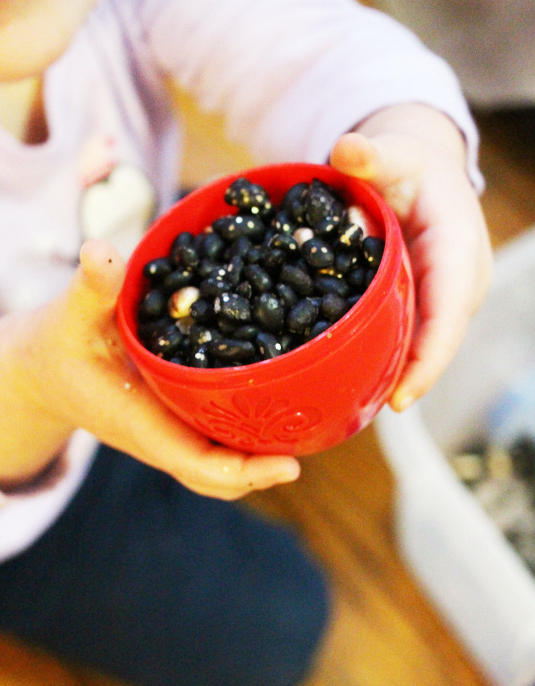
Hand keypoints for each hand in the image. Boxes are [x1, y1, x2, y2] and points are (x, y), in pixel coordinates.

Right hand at [0, 240, 299, 499]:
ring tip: (311, 423)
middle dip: (266, 469)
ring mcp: (174, 432)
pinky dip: (250, 433)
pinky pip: (220, 438)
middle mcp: (165, 437)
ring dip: (263, 453)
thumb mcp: (72, 314)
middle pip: (223, 475)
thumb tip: (103, 253)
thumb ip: (90, 288)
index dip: (247, 472)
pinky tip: (284, 399)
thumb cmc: (59, 345)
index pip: (200, 465)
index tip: (292, 466)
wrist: (46, 369)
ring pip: (225, 460)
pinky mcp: (179, 419)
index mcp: (143, 425)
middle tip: (318, 438)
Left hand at [329, 103, 492, 410]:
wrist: (420, 169)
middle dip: (407, 379)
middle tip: (366, 414)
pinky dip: (388, 358)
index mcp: (458, 249)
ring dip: (396, 376)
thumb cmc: (408, 161)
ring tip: (359, 409)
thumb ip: (371, 155)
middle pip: (436, 342)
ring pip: (423, 344)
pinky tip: (359, 382)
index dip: (427, 359)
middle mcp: (458, 281)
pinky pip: (410, 336)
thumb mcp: (392, 151)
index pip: (448, 314)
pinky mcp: (425, 303)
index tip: (400, 400)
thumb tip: (347, 151)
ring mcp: (443, 296)